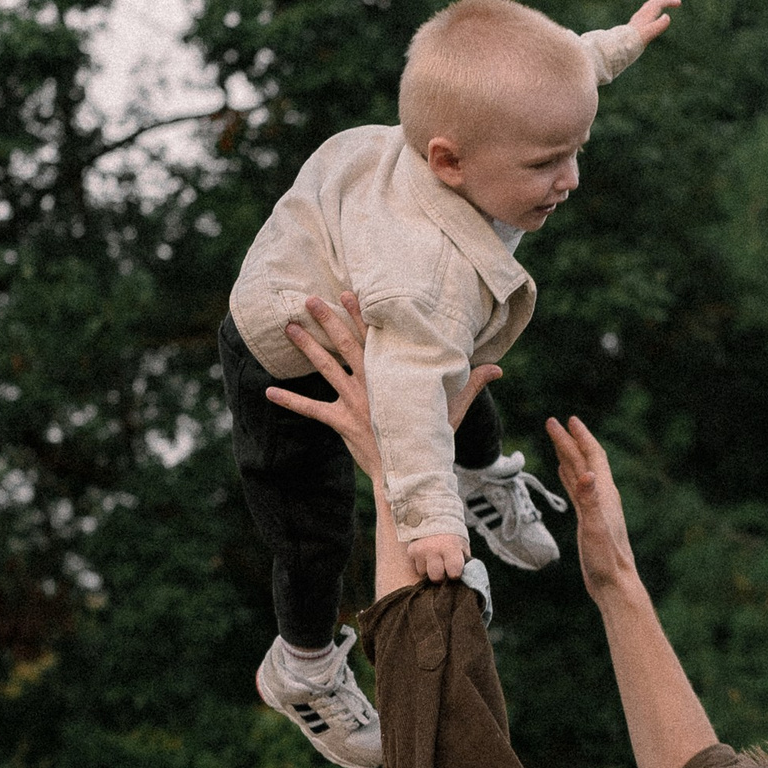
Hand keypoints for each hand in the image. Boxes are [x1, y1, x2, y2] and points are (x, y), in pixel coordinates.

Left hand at [273, 293, 495, 471]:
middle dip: (327, 319)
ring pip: (325, 368)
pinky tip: (268, 390)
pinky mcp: (340, 423)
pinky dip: (290, 401)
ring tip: (288, 327)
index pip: (375, 338)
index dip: (360, 315)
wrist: (408, 475)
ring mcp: (353, 403)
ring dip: (306, 347)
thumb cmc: (428, 440)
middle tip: (309, 298)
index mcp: (392, 377)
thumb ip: (472, 385)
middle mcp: (370, 384)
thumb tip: (499, 369)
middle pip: (345, 345)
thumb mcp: (451, 410)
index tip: (347, 292)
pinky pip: (311, 410)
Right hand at [407, 532, 471, 582]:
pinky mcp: (411, 551)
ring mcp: (421, 550)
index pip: (454, 572)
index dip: (455, 574)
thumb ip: (463, 563)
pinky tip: (427, 556)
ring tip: (434, 560)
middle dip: (440, 576)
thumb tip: (464, 580)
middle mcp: (434, 549)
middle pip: (436, 577)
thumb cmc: (452, 538)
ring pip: (424, 573)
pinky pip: (416, 566)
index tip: (455, 571)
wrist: (435, 517)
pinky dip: (422, 564)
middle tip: (443, 569)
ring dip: (429, 570)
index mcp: (451, 548)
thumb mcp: (462, 547)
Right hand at [544, 414, 638, 601]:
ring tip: (558, 441)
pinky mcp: (590, 519)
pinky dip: (569, 476)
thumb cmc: (607, 559)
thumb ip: (590, 501)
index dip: (580, 437)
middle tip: (553, 422)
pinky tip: (564, 472)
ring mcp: (596, 507)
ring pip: (580, 473)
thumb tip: (588, 473)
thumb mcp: (595, 528)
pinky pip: (578, 490)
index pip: (592, 457)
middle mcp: (602, 496)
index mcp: (605, 494)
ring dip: (569, 455)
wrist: (614, 583)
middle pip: (585, 460)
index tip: (566, 420)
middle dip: (570, 441)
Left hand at [628, 0, 680, 45]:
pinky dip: (651, 11)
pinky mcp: (635, 25)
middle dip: (664, 0)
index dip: (669, 1)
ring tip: (663, 3)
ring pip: (648, 7)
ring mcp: (637, 19)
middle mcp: (642, 14)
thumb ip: (659, 25)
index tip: (679, 3)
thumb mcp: (650, 33)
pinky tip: (651, 16)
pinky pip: (644, 14)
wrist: (621, 46)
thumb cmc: (636, 40)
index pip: (659, 3)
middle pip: (653, 2)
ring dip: (657, 4)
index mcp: (647, 15)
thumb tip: (667, 16)